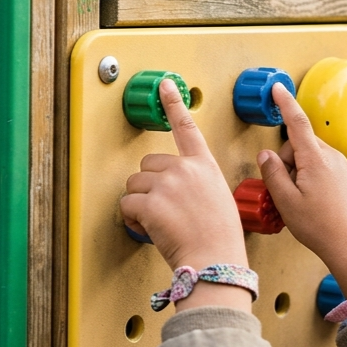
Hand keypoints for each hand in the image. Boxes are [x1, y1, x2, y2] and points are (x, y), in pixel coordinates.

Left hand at [120, 78, 250, 311]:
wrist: (216, 261)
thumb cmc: (219, 239)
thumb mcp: (217, 200)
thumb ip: (196, 185)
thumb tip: (175, 191)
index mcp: (204, 166)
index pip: (187, 128)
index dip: (174, 104)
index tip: (166, 85)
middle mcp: (185, 169)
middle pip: (147, 166)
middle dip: (148, 187)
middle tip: (163, 211)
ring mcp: (167, 184)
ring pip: (133, 186)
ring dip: (139, 204)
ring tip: (160, 223)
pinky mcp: (150, 202)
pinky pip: (127, 206)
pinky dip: (133, 220)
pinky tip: (151, 230)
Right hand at [259, 84, 346, 294]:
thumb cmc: (319, 227)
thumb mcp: (285, 201)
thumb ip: (273, 173)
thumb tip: (266, 155)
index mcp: (315, 160)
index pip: (297, 122)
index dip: (285, 104)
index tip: (277, 88)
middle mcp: (333, 158)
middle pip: (301, 144)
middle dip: (289, 160)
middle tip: (287, 188)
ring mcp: (344, 167)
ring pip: (313, 156)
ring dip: (302, 170)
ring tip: (302, 198)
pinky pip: (326, 167)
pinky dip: (315, 177)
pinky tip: (316, 200)